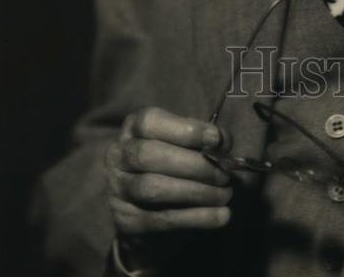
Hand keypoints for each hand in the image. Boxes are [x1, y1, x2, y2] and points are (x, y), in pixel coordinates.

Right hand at [105, 106, 232, 261]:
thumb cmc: (168, 164)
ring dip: (198, 191)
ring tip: (225, 194)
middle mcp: (118, 155)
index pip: (150, 122)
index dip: (187, 130)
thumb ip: (198, 139)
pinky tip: (221, 215)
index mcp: (132, 128)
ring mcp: (117, 189)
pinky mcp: (126, 220)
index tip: (217, 140)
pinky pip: (163, 219)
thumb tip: (223, 142)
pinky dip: (197, 217)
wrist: (142, 208)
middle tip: (225, 174)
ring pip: (154, 188)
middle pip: (150, 155)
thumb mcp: (179, 143)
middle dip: (194, 164)